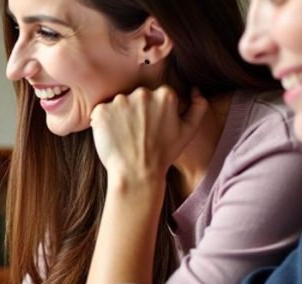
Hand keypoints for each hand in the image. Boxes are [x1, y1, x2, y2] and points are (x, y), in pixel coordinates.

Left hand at [89, 86, 208, 190]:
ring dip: (120, 117)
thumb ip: (199, 107)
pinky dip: (105, 122)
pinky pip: (102, 111)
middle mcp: (142, 93)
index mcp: (165, 94)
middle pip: (138, 98)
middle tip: (138, 134)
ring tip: (126, 137)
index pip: (157, 96)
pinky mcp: (102, 111)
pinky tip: (113, 137)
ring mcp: (120, 101)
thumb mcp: (189, 131)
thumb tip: (195, 90)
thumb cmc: (163, 154)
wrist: (137, 174)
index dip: (154, 113)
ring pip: (120, 104)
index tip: (152, 128)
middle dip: (138, 112)